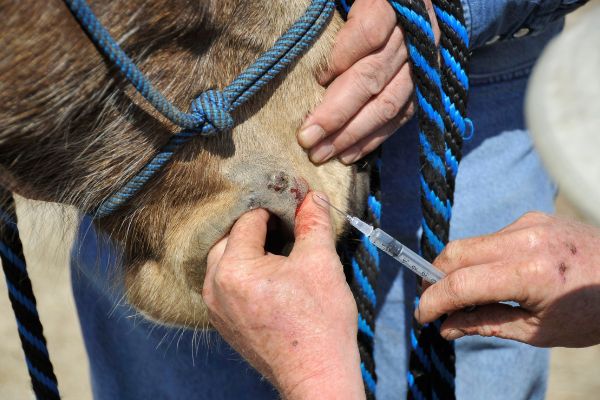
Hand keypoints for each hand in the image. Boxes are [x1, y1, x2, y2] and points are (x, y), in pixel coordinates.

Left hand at [203, 192, 364, 398]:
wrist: (317, 375)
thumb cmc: (320, 323)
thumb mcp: (321, 263)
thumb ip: (314, 223)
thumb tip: (312, 197)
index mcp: (234, 269)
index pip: (248, 220)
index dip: (273, 209)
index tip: (293, 208)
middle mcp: (215, 287)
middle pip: (230, 238)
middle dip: (257, 228)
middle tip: (286, 228)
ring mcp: (216, 308)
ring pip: (225, 261)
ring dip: (249, 249)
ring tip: (280, 251)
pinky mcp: (223, 323)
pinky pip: (226, 284)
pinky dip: (244, 272)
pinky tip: (271, 276)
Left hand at [297, 0, 439, 163]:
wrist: (406, 6)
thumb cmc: (362, 4)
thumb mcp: (344, 1)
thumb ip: (332, 20)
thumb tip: (312, 64)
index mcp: (393, 4)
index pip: (369, 32)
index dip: (341, 58)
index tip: (316, 80)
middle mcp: (413, 36)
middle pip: (373, 77)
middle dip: (337, 112)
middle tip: (307, 138)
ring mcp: (422, 65)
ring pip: (388, 104)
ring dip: (352, 134)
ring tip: (322, 154)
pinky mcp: (423, 87)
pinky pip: (401, 117)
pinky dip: (373, 138)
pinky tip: (348, 155)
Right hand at [416, 212, 599, 347]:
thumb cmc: (594, 313)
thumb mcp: (540, 331)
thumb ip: (486, 324)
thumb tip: (446, 328)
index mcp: (531, 273)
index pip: (461, 284)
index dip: (433, 302)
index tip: (422, 317)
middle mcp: (526, 239)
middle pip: (455, 254)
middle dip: (434, 279)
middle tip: (430, 303)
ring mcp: (529, 223)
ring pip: (469, 243)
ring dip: (453, 268)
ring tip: (457, 294)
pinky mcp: (531, 218)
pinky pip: (490, 237)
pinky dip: (476, 257)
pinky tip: (485, 276)